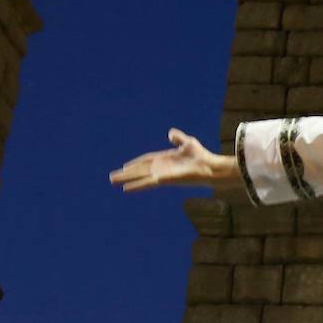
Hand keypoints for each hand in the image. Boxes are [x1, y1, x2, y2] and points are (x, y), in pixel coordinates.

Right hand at [110, 129, 239, 192]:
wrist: (210, 167)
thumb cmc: (202, 157)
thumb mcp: (188, 143)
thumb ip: (178, 138)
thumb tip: (170, 133)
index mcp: (166, 160)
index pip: (147, 161)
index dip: (136, 163)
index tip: (124, 166)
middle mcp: (162, 169)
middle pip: (140, 170)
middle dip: (126, 174)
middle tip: (112, 178)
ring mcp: (162, 175)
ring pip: (140, 177)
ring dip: (127, 179)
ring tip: (113, 181)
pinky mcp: (164, 181)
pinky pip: (147, 183)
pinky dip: (136, 185)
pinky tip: (126, 189)